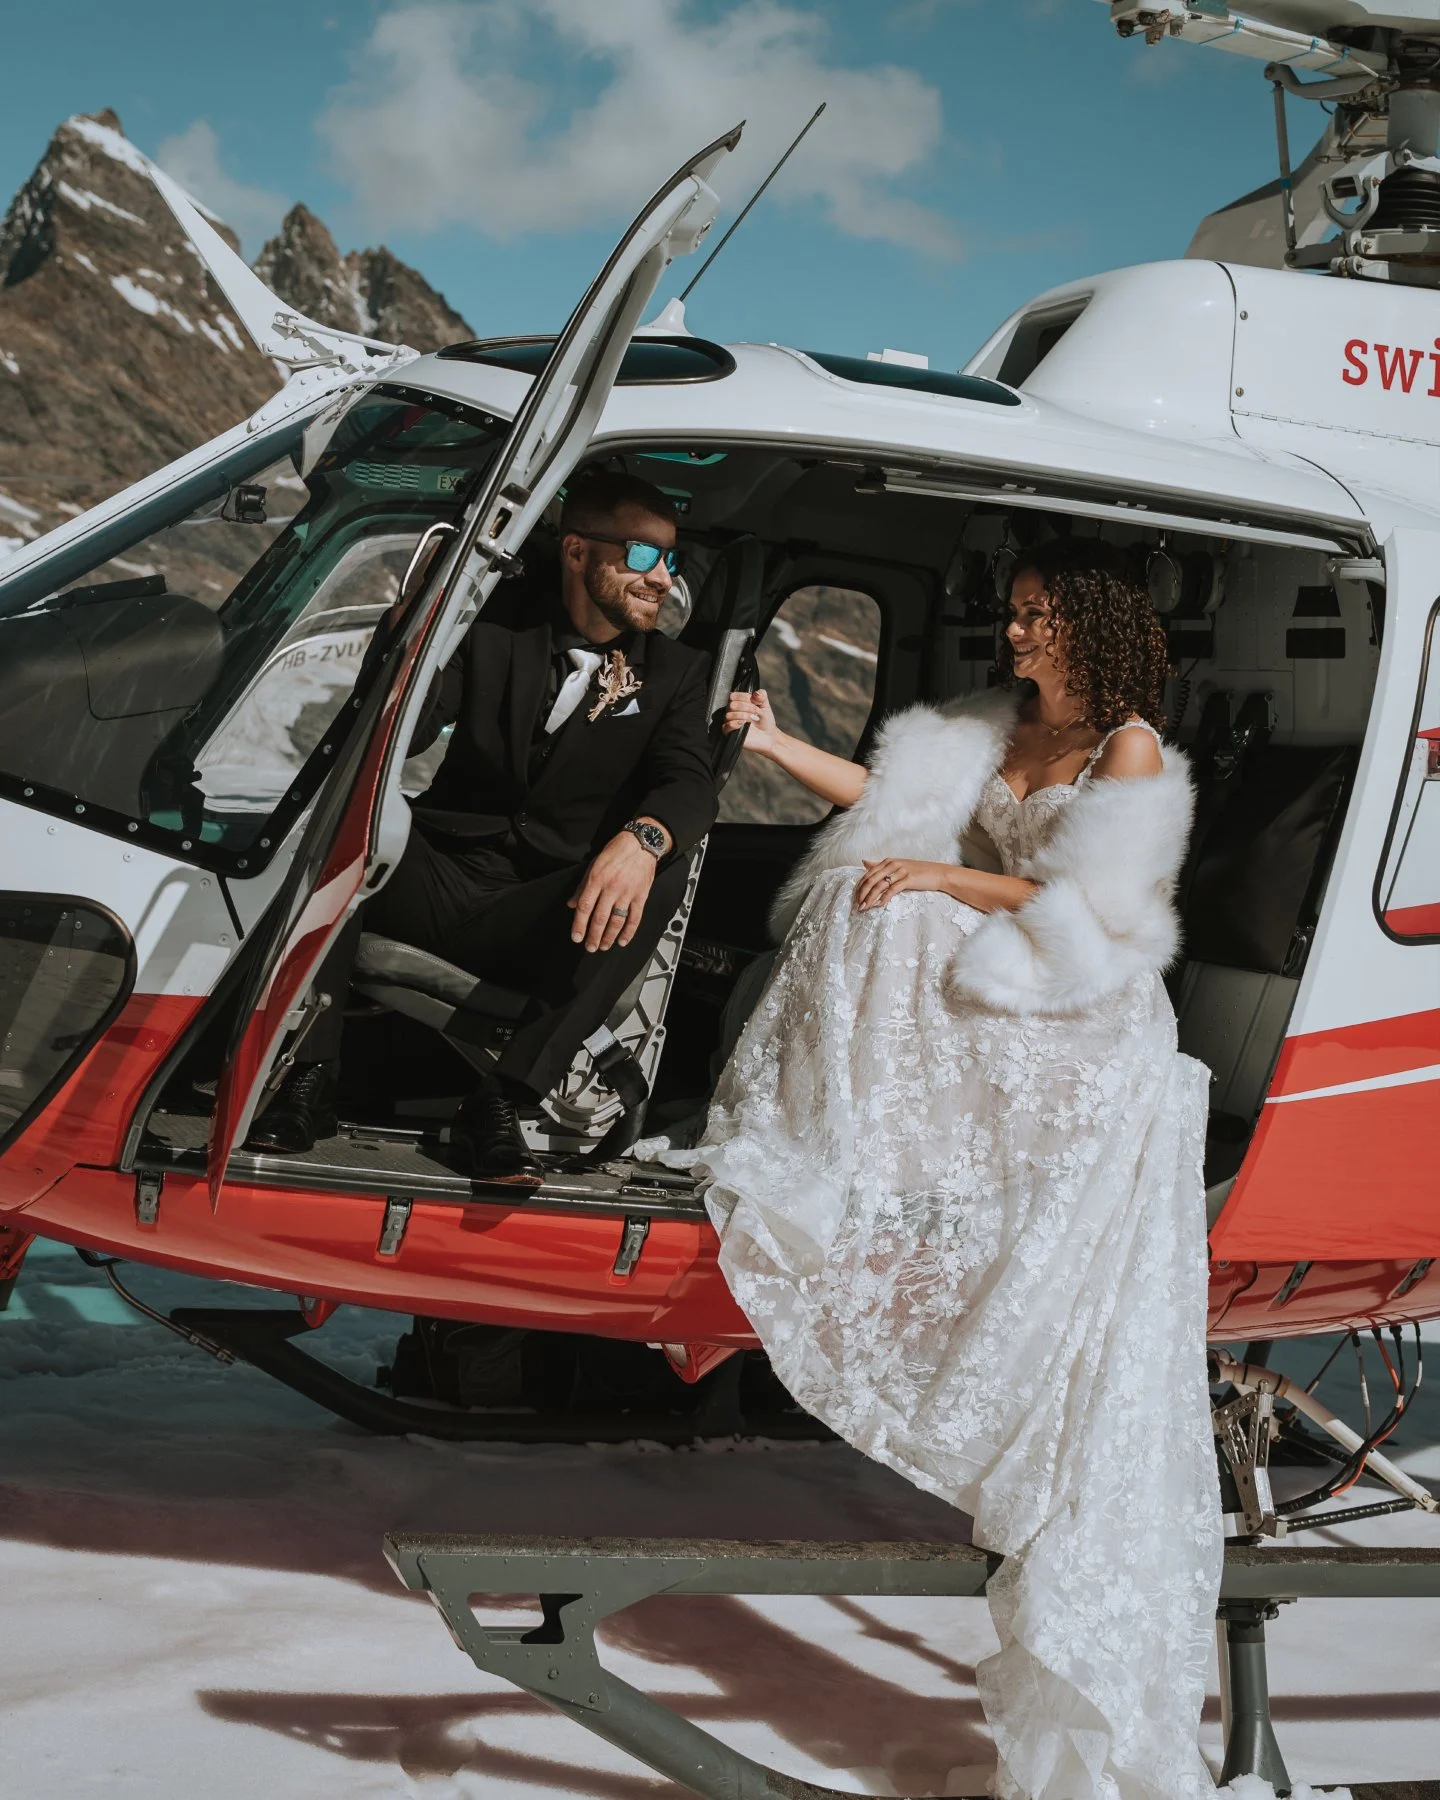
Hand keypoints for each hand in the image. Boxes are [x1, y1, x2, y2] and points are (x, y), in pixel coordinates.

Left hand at [568, 831, 657, 951]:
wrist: (640, 844)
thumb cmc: (615, 852)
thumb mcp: (593, 865)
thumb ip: (582, 886)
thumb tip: (572, 904)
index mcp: (596, 879)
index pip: (585, 907)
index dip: (579, 925)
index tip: (576, 937)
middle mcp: (611, 888)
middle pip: (600, 918)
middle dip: (594, 936)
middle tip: (590, 947)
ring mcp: (627, 893)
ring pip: (616, 920)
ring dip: (609, 936)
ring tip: (604, 946)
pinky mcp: (641, 896)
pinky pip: (635, 917)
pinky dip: (629, 931)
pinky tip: (622, 940)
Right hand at [723, 688, 779, 754]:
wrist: (768, 736)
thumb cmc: (765, 720)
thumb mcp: (765, 705)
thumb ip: (762, 696)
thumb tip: (756, 693)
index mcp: (738, 703)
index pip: (733, 695)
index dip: (744, 698)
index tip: (755, 702)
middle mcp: (732, 711)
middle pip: (731, 705)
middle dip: (746, 707)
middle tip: (756, 712)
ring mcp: (730, 722)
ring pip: (728, 715)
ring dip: (743, 716)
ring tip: (752, 720)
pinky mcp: (730, 733)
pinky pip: (726, 726)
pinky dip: (735, 724)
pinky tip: (743, 724)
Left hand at [854, 858, 952, 910]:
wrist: (938, 873)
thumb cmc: (917, 872)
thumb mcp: (897, 866)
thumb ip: (880, 865)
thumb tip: (863, 862)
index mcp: (887, 861)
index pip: (868, 874)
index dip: (860, 887)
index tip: (855, 898)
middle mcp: (892, 864)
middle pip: (871, 880)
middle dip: (862, 894)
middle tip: (857, 906)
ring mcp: (900, 871)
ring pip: (879, 886)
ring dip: (870, 898)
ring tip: (865, 908)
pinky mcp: (908, 879)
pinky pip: (892, 890)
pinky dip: (883, 898)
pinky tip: (878, 905)